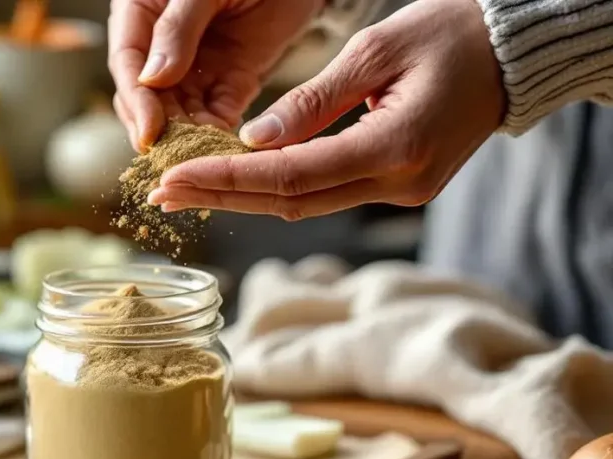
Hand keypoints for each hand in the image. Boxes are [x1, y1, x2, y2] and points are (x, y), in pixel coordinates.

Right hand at [108, 0, 323, 150]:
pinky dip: (218, 131)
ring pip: (181, 111)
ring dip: (187, 136)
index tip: (148, 133)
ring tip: (197, 157)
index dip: (136, 101)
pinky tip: (222, 147)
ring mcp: (196, 66)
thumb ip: (177, 28)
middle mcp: (162, 46)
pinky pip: (218, 112)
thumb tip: (152, 79)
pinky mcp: (232, 79)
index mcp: (140, 14)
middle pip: (148, 96)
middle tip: (170, 156)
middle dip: (159, 127)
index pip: (127, 64)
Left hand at [147, 0, 506, 219]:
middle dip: (222, 199)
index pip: (290, 176)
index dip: (226, 182)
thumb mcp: (375, 51)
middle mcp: (398, 185)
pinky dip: (277, 189)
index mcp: (395, 148)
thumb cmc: (451, 35)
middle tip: (162, 194)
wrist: (513, 56)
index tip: (173, 179)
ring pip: (305, 206)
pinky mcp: (398, 189)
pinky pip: (325, 195)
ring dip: (243, 199)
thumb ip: (311, 101)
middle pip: (291, 203)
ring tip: (186, 191)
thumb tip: (251, 141)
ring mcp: (400, 194)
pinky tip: (236, 182)